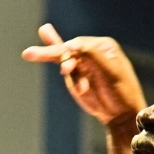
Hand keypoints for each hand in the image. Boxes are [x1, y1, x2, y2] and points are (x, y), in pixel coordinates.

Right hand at [22, 24, 146, 128]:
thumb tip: (72, 43)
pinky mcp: (77, 78)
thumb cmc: (123, 93)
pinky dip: (50, 55)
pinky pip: (64, 66)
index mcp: (103, 47)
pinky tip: (41, 37)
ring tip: (82, 88)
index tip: (66, 66)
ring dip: (67, 73)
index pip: (80, 45)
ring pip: (64, 61)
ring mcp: (82, 66)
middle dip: (53, 54)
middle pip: (67, 49)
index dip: (69, 52)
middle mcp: (91, 53)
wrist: (122, 116)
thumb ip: (92, 56)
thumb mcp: (111, 73)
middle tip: (30, 54)